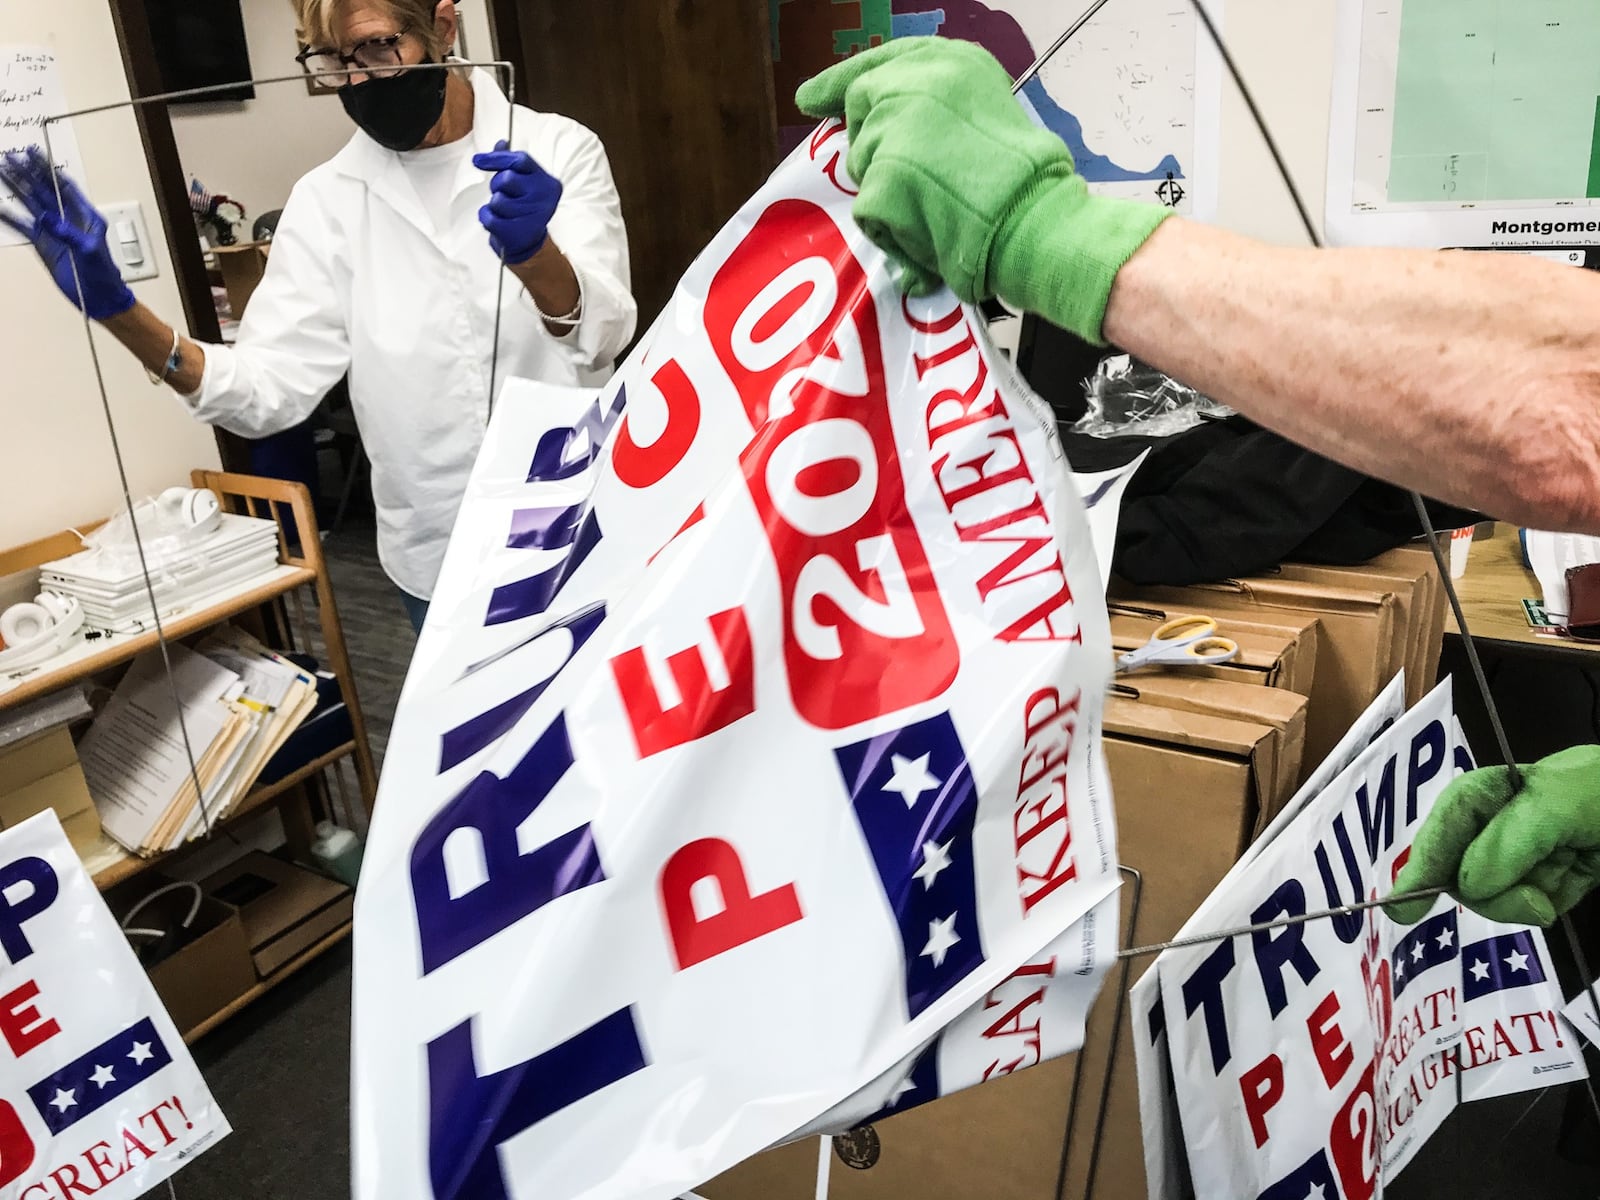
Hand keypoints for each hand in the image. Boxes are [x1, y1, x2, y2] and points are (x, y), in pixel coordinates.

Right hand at [0, 147, 134, 319]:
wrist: (99, 297)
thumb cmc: (103, 273)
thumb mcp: (89, 250)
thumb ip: (68, 233)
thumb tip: (45, 217)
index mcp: (85, 215)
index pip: (64, 185)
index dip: (48, 169)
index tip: (34, 153)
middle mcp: (68, 219)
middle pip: (44, 190)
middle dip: (28, 173)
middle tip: (11, 156)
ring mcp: (54, 231)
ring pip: (32, 204)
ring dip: (17, 189)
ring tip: (2, 172)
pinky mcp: (44, 244)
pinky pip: (24, 227)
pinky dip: (11, 218)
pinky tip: (0, 207)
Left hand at [472, 140, 561, 265]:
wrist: (529, 243)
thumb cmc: (525, 207)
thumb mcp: (524, 182)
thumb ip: (512, 162)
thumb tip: (501, 143)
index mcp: (547, 183)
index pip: (520, 160)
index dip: (497, 158)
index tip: (478, 160)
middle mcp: (544, 198)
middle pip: (507, 179)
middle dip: (498, 186)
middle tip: (505, 195)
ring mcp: (532, 216)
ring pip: (497, 200)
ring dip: (494, 205)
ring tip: (505, 212)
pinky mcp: (518, 232)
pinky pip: (489, 217)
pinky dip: (487, 218)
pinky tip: (498, 222)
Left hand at [795, 37, 1171, 344]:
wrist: (1034, 220)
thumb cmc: (1024, 180)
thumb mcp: (987, 110)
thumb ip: (938, 107)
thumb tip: (886, 123)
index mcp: (951, 60)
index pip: (882, 61)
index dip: (841, 80)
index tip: (809, 99)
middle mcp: (919, 80)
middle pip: (862, 107)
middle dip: (870, 143)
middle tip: (897, 176)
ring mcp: (898, 126)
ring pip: (862, 161)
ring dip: (886, 189)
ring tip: (934, 205)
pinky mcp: (885, 174)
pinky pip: (867, 209)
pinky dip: (891, 229)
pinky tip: (926, 231)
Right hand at [1388, 746, 1599, 925]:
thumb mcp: (1560, 802)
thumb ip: (1509, 840)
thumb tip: (1467, 886)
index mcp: (1494, 788)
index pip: (1446, 825)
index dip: (1422, 864)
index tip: (1401, 909)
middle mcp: (1503, 819)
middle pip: (1467, 868)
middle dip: (1497, 892)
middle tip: (1537, 904)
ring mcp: (1531, 849)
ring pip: (1501, 893)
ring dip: (1538, 896)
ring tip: (1575, 874)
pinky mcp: (1558, 874)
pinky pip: (1538, 902)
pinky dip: (1558, 897)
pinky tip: (1581, 877)